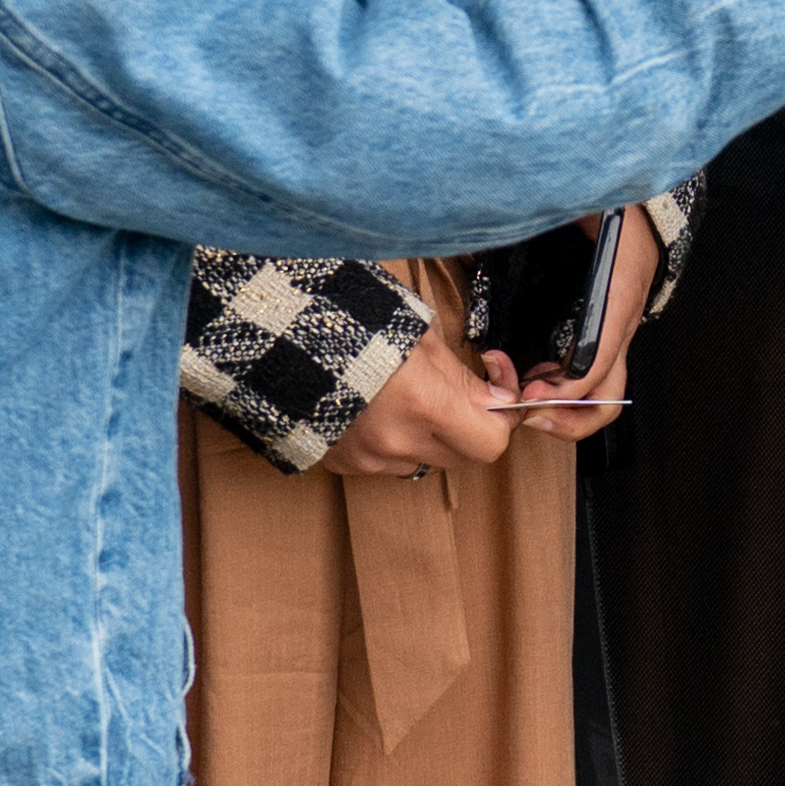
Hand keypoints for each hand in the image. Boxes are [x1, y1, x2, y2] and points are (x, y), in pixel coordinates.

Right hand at [319, 329, 519, 478]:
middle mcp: (399, 440)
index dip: (502, 418)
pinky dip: (392, 443)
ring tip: (406, 399)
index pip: (491, 441)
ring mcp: (369, 457)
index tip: (495, 389)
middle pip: (464, 456)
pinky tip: (375, 410)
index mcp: (424, 402)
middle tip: (456, 392)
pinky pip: (387, 463)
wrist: (282, 337)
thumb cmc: (354, 322)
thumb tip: (496, 399)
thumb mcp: (420, 335)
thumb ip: (461, 376)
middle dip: (470, 427)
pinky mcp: (344, 463)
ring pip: (426, 461)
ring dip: (430, 438)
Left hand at [512, 209, 667, 438]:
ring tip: (525, 395)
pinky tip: (536, 373)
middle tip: (527, 412)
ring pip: (601, 391)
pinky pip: (592, 372)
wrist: (644, 201)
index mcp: (617, 297)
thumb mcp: (578, 212)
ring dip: (564, 406)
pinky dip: (563, 386)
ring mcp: (617, 328)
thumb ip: (531, 228)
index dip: (563, 391)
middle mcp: (622, 321)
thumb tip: (478, 242)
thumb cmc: (614, 206)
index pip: (595, 364)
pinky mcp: (608, 327)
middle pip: (607, 397)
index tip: (528, 394)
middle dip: (567, 419)